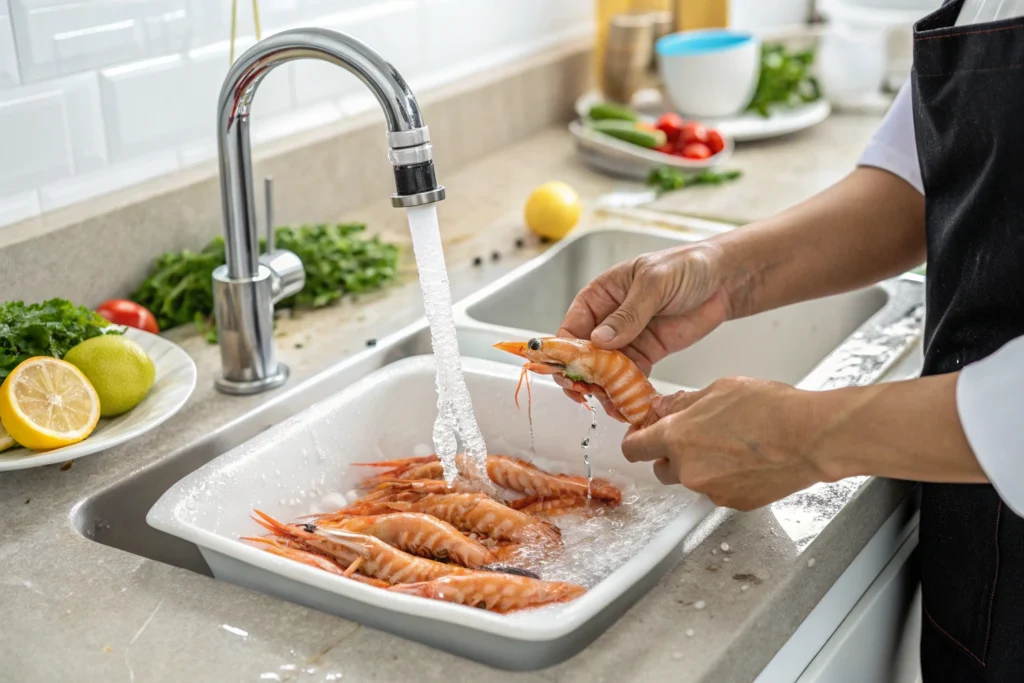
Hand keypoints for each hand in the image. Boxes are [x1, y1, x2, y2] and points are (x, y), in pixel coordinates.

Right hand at [555, 242, 736, 418]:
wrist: (723, 280)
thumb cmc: (685, 267)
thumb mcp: (653, 283)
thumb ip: (628, 314)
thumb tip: (600, 340)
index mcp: (599, 297)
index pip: (571, 329)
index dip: (565, 354)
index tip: (569, 373)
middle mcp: (607, 320)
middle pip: (584, 356)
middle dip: (583, 378)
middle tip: (588, 395)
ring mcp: (627, 339)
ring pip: (605, 372)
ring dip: (604, 391)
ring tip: (611, 406)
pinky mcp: (647, 354)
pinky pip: (630, 378)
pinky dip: (628, 393)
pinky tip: (628, 405)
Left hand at [621, 378, 829, 509]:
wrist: (811, 437)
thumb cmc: (771, 409)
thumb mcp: (719, 389)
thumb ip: (682, 403)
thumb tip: (662, 408)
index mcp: (677, 437)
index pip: (635, 449)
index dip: (636, 441)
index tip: (641, 436)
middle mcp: (688, 470)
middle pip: (661, 468)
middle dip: (671, 454)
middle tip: (693, 435)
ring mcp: (711, 491)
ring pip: (691, 480)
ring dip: (699, 465)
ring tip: (729, 444)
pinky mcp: (734, 503)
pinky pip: (717, 490)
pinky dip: (724, 478)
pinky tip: (745, 459)